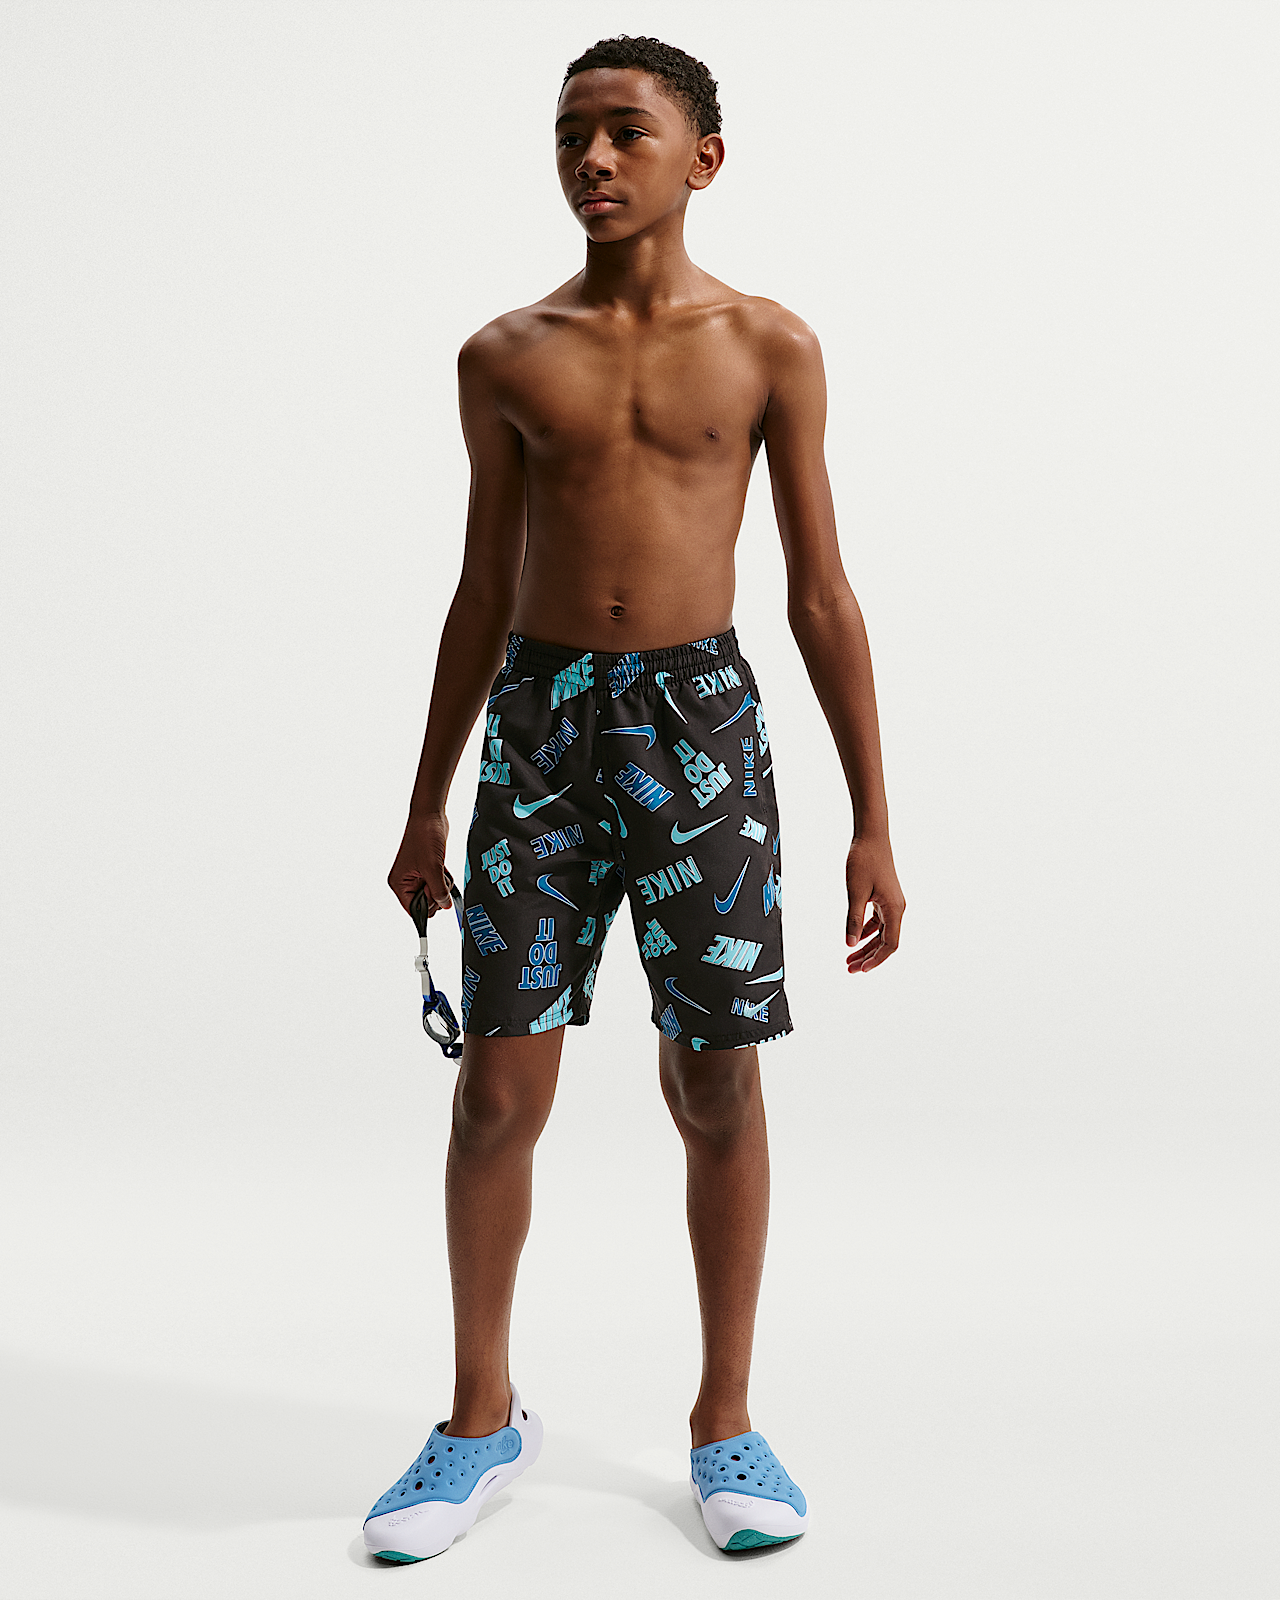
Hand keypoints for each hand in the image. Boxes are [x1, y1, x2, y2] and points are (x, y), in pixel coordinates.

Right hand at [388, 810, 452, 916]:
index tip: (436, 898)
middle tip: (437, 879)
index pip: (412, 909)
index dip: (427, 907)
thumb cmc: (423, 836)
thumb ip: (438, 891)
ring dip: (442, 886)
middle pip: (424, 903)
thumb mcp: (432, 868)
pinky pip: (438, 883)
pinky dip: (444, 879)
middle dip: (436, 895)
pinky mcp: (428, 869)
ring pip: (434, 894)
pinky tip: (443, 867)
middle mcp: (406, 881)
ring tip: (440, 870)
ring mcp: (417, 876)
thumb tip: (444, 905)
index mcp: (399, 883)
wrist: (430, 817)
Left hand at [845, 835, 904, 972]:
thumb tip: (850, 944)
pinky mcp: (884, 896)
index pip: (889, 945)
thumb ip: (853, 920)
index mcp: (894, 909)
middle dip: (868, 957)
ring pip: (881, 932)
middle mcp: (896, 908)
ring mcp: (891, 902)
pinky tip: (855, 938)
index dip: (876, 960)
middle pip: (885, 941)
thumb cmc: (864, 860)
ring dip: (866, 945)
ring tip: (849, 957)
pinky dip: (867, 931)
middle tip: (850, 968)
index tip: (861, 969)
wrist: (871, 836)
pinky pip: (878, 920)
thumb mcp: (855, 892)